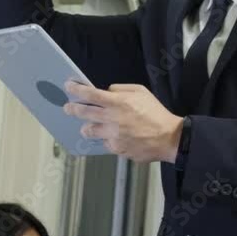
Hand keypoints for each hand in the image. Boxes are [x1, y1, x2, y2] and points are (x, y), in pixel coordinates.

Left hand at [63, 82, 182, 163]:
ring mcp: (112, 136)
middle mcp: (112, 119)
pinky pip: (105, 143)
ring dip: (88, 127)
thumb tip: (107, 91)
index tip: (69, 86)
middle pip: (83, 112)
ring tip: (90, 126)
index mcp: (118, 102)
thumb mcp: (141, 92)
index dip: (77, 89)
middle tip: (68, 107)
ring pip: (89, 131)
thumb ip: (121, 89)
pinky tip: (116, 137)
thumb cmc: (156, 113)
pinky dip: (107, 139)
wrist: (169, 138)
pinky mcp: (116, 149)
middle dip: (72, 109)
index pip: (91, 94)